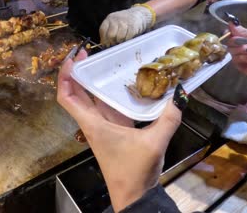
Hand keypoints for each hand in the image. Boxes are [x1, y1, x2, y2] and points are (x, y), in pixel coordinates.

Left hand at [57, 50, 182, 211]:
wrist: (133, 195)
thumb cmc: (134, 171)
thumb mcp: (154, 143)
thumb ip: (168, 118)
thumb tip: (181, 93)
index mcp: (93, 124)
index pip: (67, 97)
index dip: (65, 76)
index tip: (72, 58)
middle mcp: (93, 122)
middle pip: (76, 94)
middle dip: (76, 72)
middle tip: (87, 52)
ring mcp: (103, 126)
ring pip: (91, 99)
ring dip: (92, 81)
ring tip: (103, 61)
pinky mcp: (113, 130)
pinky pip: (106, 106)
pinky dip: (109, 93)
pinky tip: (122, 83)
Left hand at [99, 5, 153, 46]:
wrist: (138, 14)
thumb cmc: (123, 22)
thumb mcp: (114, 23)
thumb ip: (108, 32)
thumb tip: (104, 45)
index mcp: (109, 18)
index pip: (103, 30)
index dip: (104, 39)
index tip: (106, 44)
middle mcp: (116, 19)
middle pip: (110, 34)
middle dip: (112, 41)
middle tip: (114, 43)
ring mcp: (125, 22)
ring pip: (119, 37)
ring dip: (120, 41)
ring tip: (121, 40)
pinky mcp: (133, 26)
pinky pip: (128, 37)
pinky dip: (127, 39)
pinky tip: (127, 37)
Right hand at [228, 23, 246, 80]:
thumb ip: (246, 31)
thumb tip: (230, 23)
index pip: (231, 35)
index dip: (228, 33)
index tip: (229, 32)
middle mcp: (244, 48)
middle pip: (229, 45)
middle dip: (237, 44)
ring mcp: (245, 59)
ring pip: (233, 55)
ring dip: (243, 53)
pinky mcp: (246, 69)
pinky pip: (237, 65)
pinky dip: (245, 61)